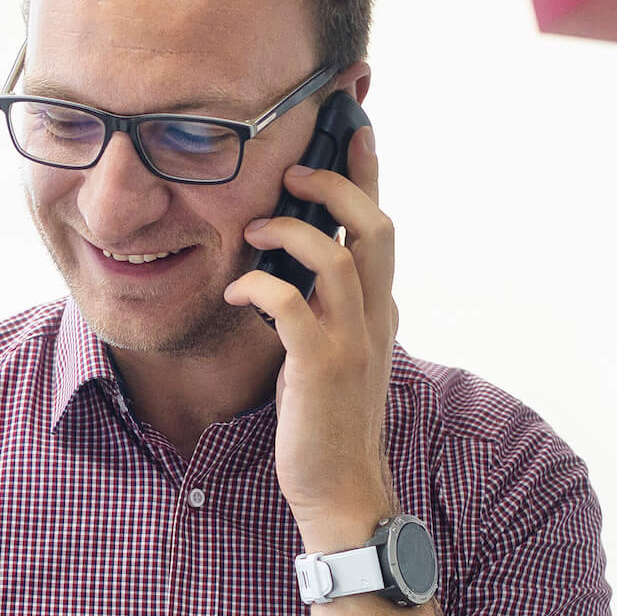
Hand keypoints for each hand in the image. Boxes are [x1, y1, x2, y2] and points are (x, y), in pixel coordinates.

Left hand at [223, 124, 397, 551]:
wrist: (341, 490)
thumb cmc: (326, 421)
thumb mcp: (334, 353)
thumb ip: (325, 308)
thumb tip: (293, 266)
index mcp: (378, 308)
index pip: (381, 226)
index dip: (369, 172)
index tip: (353, 125)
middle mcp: (375, 316)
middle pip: (376, 226)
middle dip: (336, 184)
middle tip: (294, 169)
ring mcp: (353, 340)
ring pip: (337, 257)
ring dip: (292, 230)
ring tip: (254, 227)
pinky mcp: (322, 366)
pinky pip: (292, 305)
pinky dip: (260, 286)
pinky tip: (235, 290)